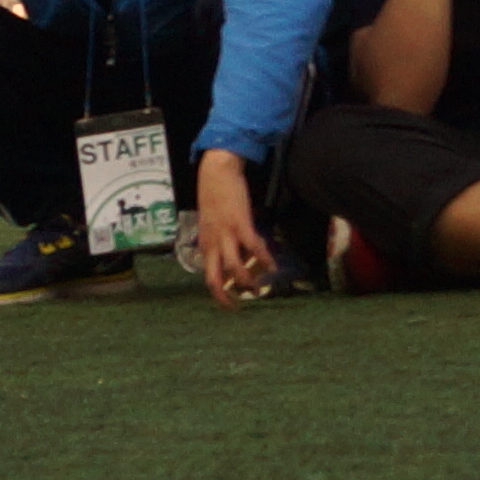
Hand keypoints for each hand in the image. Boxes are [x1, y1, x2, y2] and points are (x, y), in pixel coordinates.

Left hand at [186, 152, 275, 308]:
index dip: (217, 293)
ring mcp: (225, 234)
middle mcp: (213, 242)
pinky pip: (253, 246)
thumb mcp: (210, 221)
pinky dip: (264, 257)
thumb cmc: (215, 194)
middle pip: (214, 278)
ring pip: (234, 267)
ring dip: (247, 280)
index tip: (229, 303)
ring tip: (259, 287)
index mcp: (205, 243)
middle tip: (238, 307)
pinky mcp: (240, 223)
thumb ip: (216, 236)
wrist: (216, 172)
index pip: (208, 275)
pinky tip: (273, 264)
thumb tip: (226, 249)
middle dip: (225, 297)